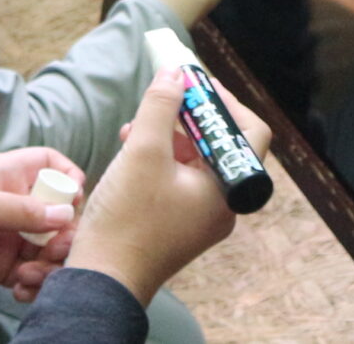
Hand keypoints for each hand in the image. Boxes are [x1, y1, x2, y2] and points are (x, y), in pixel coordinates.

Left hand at [0, 147, 82, 303]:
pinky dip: (34, 284)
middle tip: (52, 253)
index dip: (68, 179)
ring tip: (29, 278)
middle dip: (64, 235)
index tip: (71, 204)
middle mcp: (12, 205)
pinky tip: (20, 292)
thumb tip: (66, 215)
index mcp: (5, 177)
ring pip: (48, 248)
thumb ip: (18, 211)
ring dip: (49, 265)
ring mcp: (6, 237)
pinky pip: (30, 274)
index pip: (51, 166)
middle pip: (59, 214)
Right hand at [69, 66, 273, 306]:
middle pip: (219, 145)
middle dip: (189, 117)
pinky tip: (129, 149)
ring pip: (195, 161)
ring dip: (169, 135)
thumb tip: (175, 73)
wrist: (104, 280)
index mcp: (227, 190)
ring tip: (135, 127)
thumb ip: (161, 106)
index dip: (224, 101)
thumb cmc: (128, 220)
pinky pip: (178, 180)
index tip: (195, 83)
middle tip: (164, 97)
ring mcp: (199, 217)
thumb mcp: (143, 151)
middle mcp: (221, 205)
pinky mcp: (177, 224)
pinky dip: (159, 159)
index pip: (249, 133)